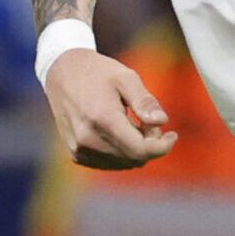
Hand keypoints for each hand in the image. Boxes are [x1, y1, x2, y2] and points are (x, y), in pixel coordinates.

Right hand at [43, 50, 176, 169]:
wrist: (61, 72)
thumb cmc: (97, 72)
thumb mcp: (125, 77)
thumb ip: (145, 100)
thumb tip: (161, 121)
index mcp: (102, 119)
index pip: (140, 150)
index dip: (162, 147)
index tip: (173, 135)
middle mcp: (88, 139)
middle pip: (134, 158)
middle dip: (149, 144)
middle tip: (148, 120)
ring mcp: (80, 149)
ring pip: (123, 164)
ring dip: (135, 149)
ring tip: (132, 123)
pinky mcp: (76, 154)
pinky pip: (109, 163)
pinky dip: (121, 153)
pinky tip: (119, 132)